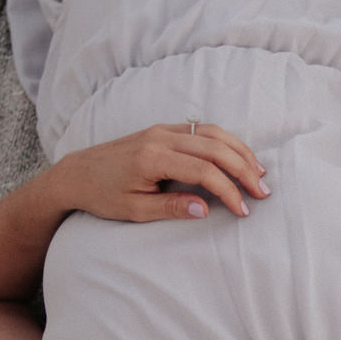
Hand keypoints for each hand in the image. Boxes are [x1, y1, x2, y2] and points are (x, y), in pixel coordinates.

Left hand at [52, 122, 267, 220]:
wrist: (78, 173)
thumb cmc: (104, 195)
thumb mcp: (134, 210)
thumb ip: (171, 208)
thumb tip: (205, 210)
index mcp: (152, 158)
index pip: (203, 170)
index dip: (228, 190)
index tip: (242, 210)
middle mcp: (160, 138)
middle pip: (215, 147)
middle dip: (244, 169)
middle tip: (263, 192)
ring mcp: (163, 129)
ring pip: (213, 133)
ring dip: (240, 152)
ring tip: (259, 173)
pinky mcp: (164, 129)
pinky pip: (203, 130)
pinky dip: (226, 143)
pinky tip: (239, 157)